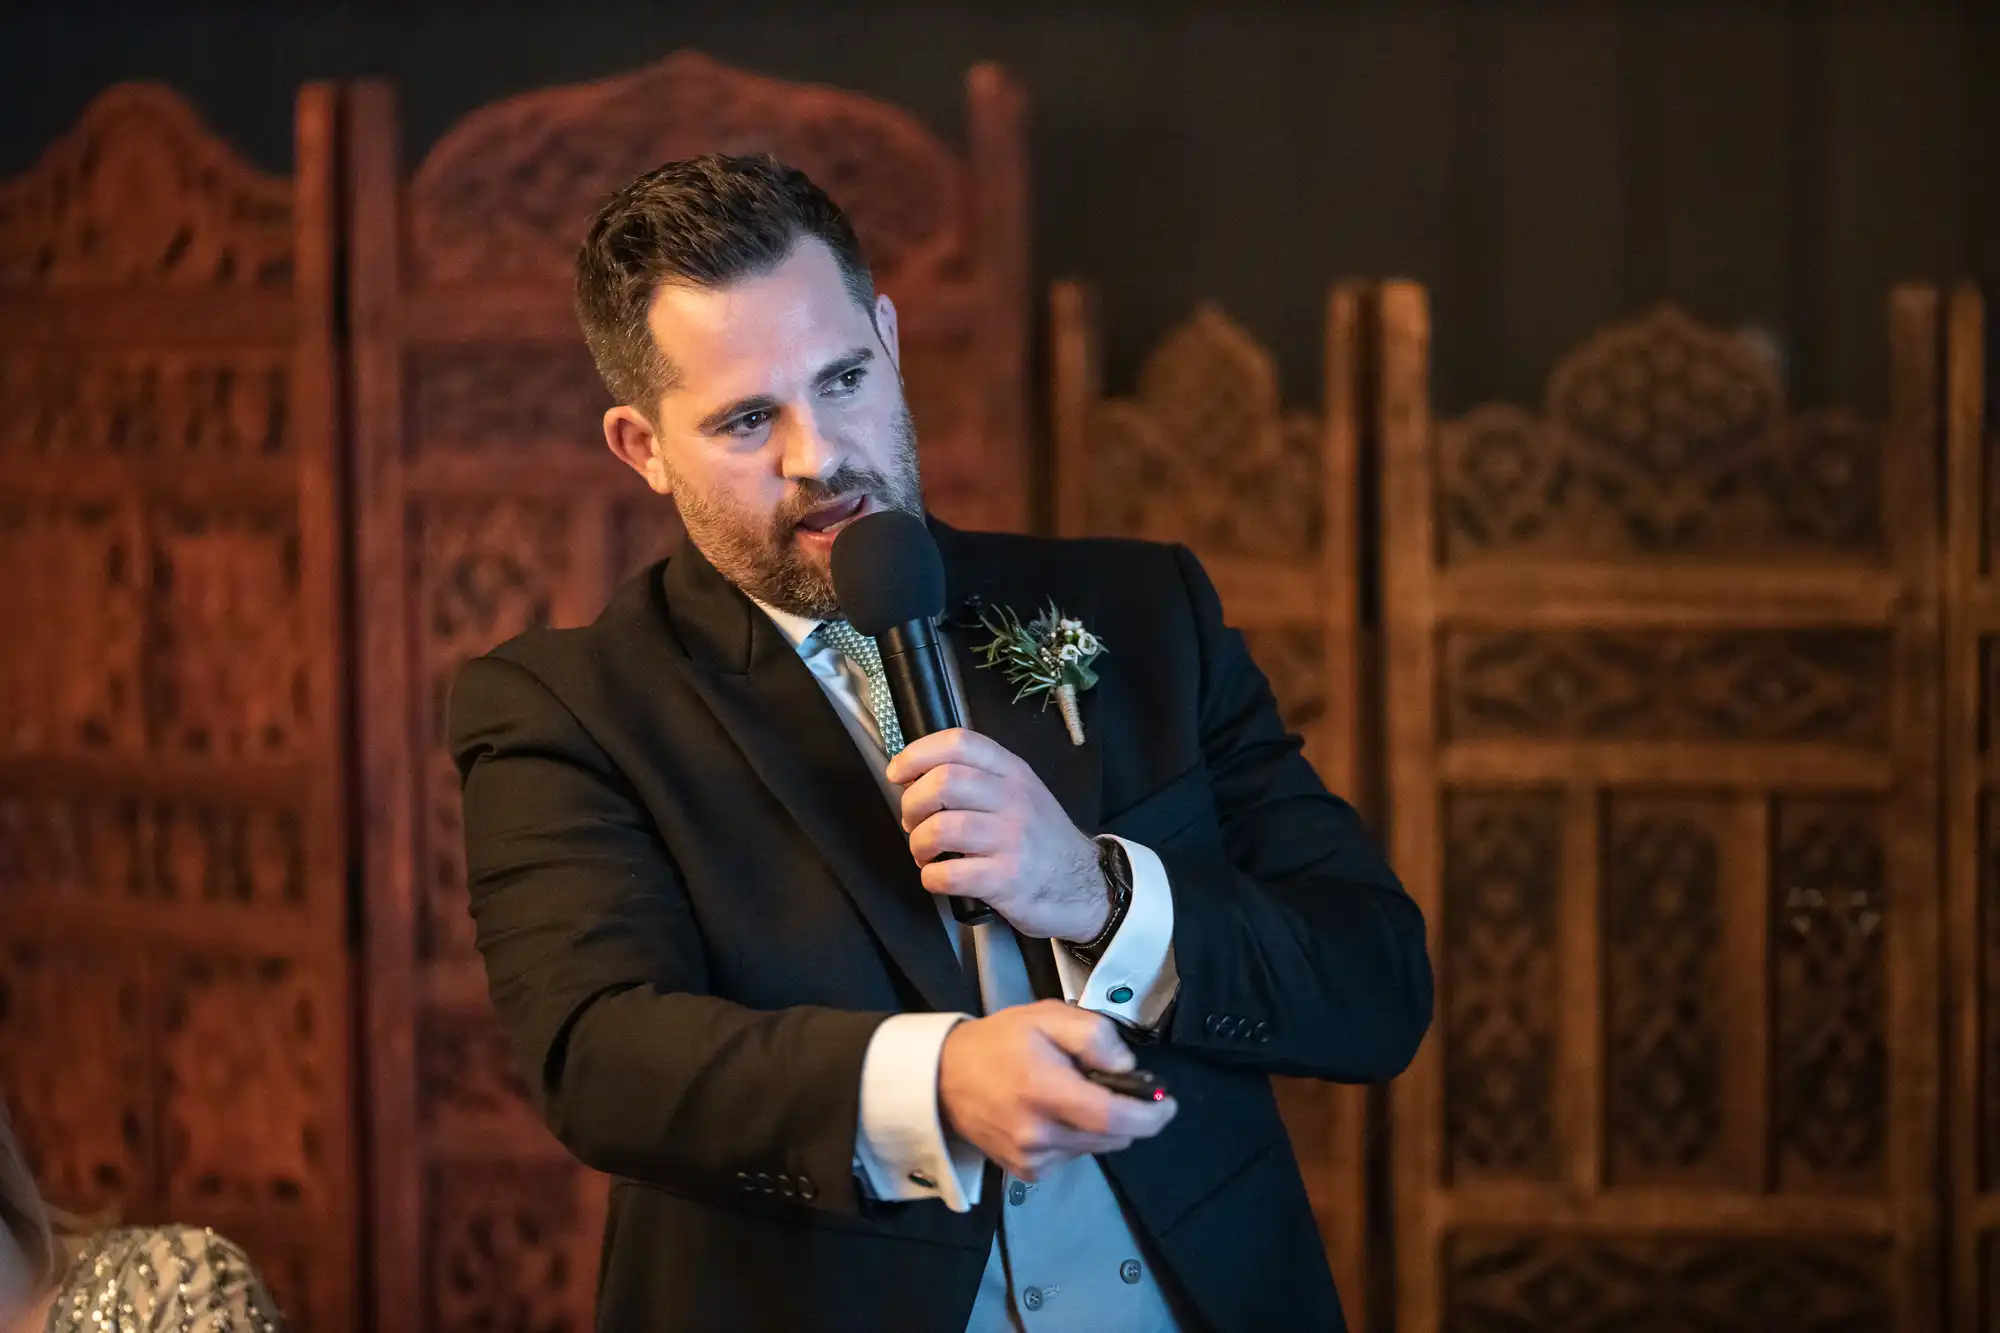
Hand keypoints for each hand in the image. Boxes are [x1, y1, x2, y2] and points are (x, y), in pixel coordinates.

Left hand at [886, 728, 1105, 940]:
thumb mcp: (1021, 795)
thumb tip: (917, 780)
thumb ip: (980, 780)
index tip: (898, 773)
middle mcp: (1013, 799)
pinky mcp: (1007, 879)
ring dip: (919, 843)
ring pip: (943, 828)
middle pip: (945, 782)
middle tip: (912, 822)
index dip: (918, 753)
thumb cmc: (1041, 840)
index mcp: (1013, 772)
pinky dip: (931, 877)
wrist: (1085, 886)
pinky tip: (938, 878)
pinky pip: (950, 874)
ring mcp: (1011, 839)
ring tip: (925, 854)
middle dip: (912, 803)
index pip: (960, 743)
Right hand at [937, 1000, 1177, 1180]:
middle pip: (1113, 1136)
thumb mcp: (1046, 1016)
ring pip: (1096, 1148)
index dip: (1151, 1116)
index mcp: (1046, 1092)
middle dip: (1124, 1112)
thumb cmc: (1000, 1042)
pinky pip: (1073, 1157)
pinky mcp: (1028, 1173)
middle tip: (1105, 1082)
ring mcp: (1033, 1160)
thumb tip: (1126, 1069)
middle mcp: (1041, 1135)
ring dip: (1099, 1125)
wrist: (945, 1079)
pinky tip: (1053, 1114)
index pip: (1114, 1118)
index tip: (1167, 1103)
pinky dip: (1076, 1137)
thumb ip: (1093, 1035)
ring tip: (1071, 1094)